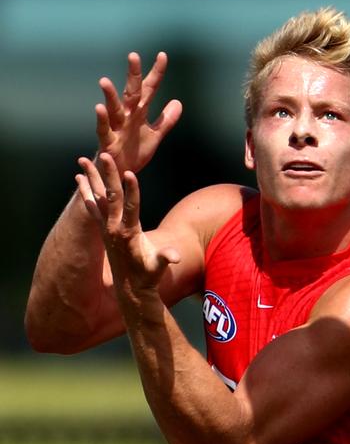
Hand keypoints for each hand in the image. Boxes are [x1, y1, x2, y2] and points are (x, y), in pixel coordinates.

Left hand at [76, 153, 179, 293]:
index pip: (131, 208)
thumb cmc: (148, 277)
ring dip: (91, 178)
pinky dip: (86, 192)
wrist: (131, 289)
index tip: (129, 173)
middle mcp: (114, 228)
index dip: (132, 191)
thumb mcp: (158, 268)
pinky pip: (92, 207)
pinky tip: (80, 179)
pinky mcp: (103, 230)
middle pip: (111, 197)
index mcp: (129, 234)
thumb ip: (165, 259)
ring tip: (82, 160)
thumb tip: (175, 257)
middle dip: (108, 175)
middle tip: (104, 155)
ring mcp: (106, 228)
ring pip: (97, 198)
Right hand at [95, 52, 182, 175]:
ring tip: (104, 81)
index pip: (149, 89)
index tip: (162, 55)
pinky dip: (101, 119)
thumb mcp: (154, 136)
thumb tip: (178, 102)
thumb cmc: (134, 153)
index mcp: (139, 113)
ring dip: (109, 96)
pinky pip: (103, 129)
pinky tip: (98, 108)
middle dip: (132, 75)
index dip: (156, 74)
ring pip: (112, 109)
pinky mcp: (107, 142)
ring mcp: (116, 128)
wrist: (121, 174)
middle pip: (131, 93)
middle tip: (133, 56)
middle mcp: (127, 116)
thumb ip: (166, 120)